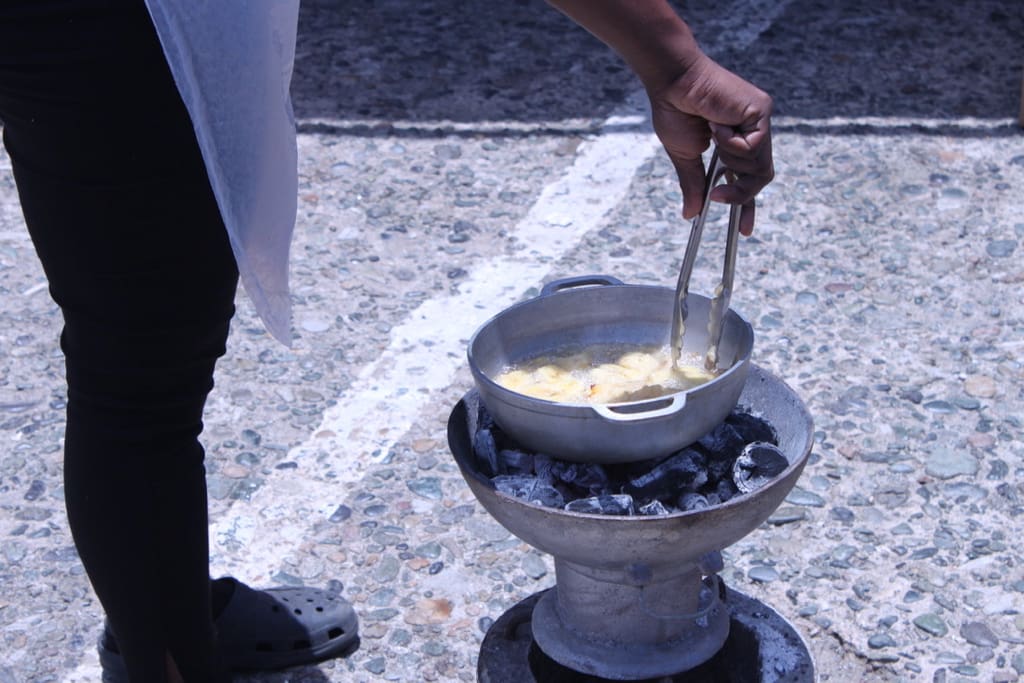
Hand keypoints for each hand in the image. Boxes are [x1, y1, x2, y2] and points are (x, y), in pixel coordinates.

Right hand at [648, 53, 772, 234]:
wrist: (672, 82)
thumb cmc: (674, 110)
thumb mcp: (685, 156)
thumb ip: (694, 185)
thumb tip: (691, 214)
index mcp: (735, 143)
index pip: (749, 179)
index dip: (748, 205)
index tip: (745, 231)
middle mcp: (752, 132)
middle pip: (760, 176)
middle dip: (741, 193)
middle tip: (718, 197)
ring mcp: (759, 121)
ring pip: (758, 165)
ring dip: (731, 159)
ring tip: (712, 136)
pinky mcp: (761, 110)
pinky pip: (754, 146)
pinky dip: (732, 143)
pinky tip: (717, 125)